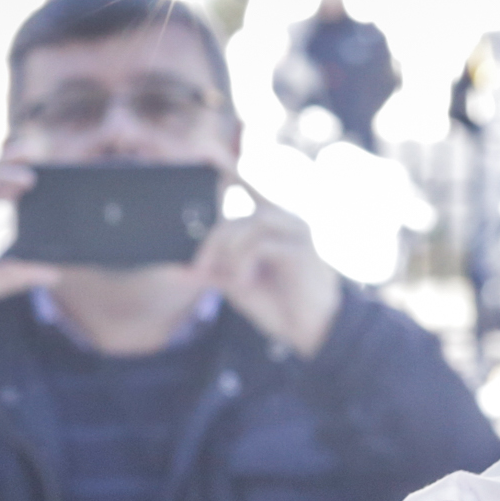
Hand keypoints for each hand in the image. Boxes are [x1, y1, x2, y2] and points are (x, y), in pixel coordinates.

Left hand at [194, 192, 342, 356]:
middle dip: (214, 242)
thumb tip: (184, 269)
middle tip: (200, 268)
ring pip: (250, 224)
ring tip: (229, 278)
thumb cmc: (283, 310)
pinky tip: (243, 281)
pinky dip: (243, 263)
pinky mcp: (301, 249)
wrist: (315, 334)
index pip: (254, 191)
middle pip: (241, 218)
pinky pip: (260, 244)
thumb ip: (218, 272)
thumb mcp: (242, 287)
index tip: (218, 166)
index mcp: (279, 227)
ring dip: (229, 251)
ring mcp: (298, 233)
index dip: (236, 176)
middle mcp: (290, 223)